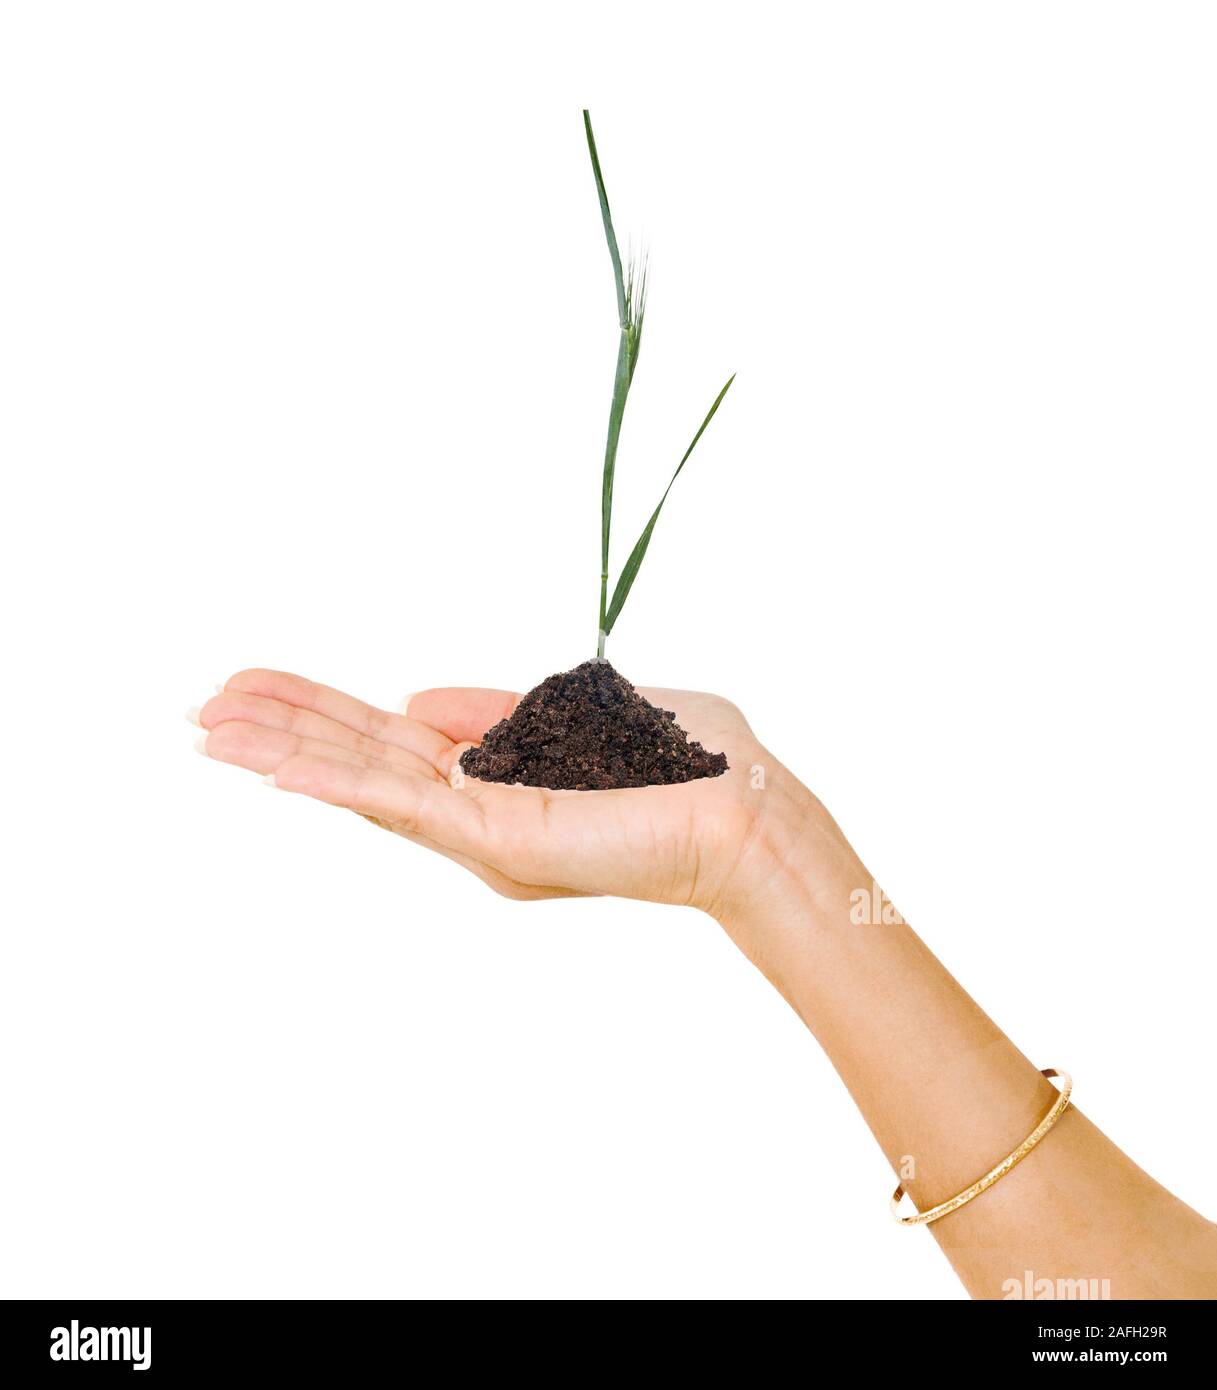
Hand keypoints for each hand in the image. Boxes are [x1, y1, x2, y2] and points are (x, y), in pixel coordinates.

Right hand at [195, 668, 821, 915]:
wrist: (751, 816)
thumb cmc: (692, 765)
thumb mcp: (580, 712)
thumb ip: (498, 707)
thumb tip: (416, 698)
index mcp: (495, 778)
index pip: (388, 741)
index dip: (322, 713)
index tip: (261, 685)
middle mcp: (476, 812)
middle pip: (360, 762)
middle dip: (282, 730)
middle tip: (204, 703)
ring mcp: (480, 832)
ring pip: (365, 784)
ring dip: (285, 752)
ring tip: (211, 726)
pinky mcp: (498, 841)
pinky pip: (402, 806)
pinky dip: (334, 783)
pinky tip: (273, 765)